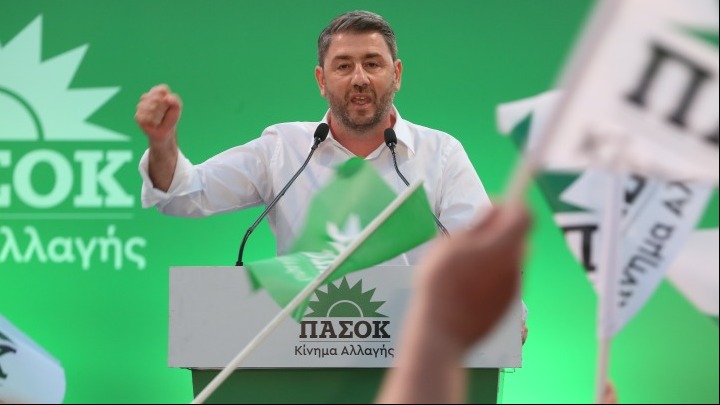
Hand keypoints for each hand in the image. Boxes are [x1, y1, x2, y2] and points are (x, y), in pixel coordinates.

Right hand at [134, 84, 181, 144]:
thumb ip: (175, 101)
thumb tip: (166, 98)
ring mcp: (140, 106)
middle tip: (163, 114)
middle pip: (156, 99)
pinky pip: (145, 117)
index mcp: (157, 91)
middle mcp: (147, 96)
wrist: (165, 131)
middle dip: (163, 109)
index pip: (162, 90)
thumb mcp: (177, 108)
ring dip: (158, 117)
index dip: (167, 99)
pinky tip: (153, 123)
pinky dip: (152, 122)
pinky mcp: (137, 116)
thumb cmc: (170, 117)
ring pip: (150, 109)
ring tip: (159, 119)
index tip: (168, 105)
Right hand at [416, 204, 530, 351]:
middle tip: (473, 235)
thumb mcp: (450, 244)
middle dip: (501, 232)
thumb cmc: (441, 283)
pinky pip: (504, 280)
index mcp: (503, 245)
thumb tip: (494, 213)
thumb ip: (476, 226)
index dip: (512, 205)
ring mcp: (514, 287)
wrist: (441, 331)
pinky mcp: (507, 305)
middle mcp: (516, 265)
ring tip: (464, 263)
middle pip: (518, 238)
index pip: (524, 214)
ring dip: (495, 254)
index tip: (494, 206)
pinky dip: (492, 275)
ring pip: (510, 260)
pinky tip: (467, 285)